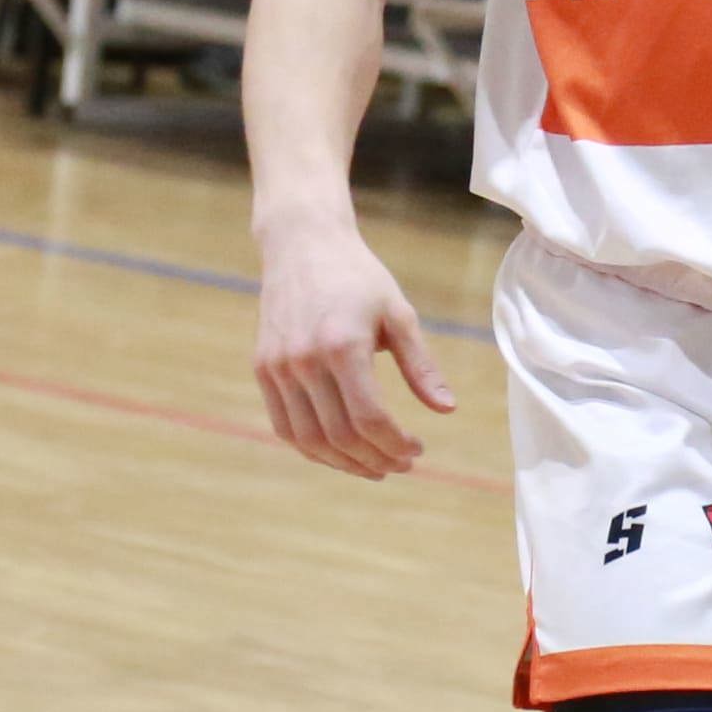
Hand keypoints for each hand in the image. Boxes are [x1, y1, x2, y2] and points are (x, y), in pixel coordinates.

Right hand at [252, 208, 457, 478]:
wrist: (302, 244)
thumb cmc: (358, 277)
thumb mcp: (398, 313)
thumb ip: (421, 365)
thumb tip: (447, 410)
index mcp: (343, 344)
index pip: (370, 418)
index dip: (396, 444)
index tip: (417, 450)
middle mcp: (304, 360)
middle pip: (340, 436)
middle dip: (375, 460)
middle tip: (401, 464)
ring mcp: (278, 367)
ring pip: (309, 439)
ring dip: (344, 463)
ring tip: (374, 467)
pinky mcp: (263, 368)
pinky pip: (285, 426)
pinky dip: (313, 449)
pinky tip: (339, 453)